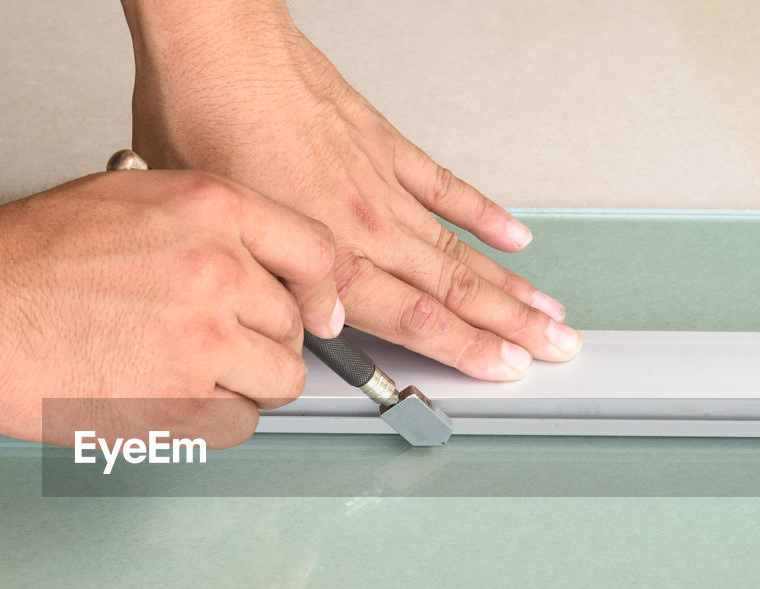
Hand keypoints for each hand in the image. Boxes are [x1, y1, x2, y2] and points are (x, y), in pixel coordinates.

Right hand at [0, 170, 338, 446]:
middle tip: (212, 348)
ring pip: (276, 381)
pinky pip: (238, 426)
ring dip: (242, 386)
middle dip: (259, 342)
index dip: (316, 291)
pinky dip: (214, 423)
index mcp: (208, 209)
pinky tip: (171, 404)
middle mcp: (216, 270)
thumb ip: (202, 226)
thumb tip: (251, 263)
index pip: (315, 252)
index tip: (312, 312)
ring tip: (188, 378)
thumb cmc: (21, 256)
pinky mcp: (176, 403)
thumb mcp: (126, 200)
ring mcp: (200, 341)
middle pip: (292, 325)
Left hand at [122, 1, 580, 379]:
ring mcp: (380, 184)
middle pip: (454, 289)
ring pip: (458, 246)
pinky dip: (481, 213)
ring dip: (507, 282)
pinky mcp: (382, 143)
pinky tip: (511, 234)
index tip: (506, 369)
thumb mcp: (231, 231)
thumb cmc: (204, 126)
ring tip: (547, 307)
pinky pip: (444, 186)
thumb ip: (284, 283)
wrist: (220, 48)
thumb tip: (322, 324)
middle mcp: (366, 225)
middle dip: (510, 326)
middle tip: (554, 346)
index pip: (416, 320)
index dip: (467, 351)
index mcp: (330, 255)